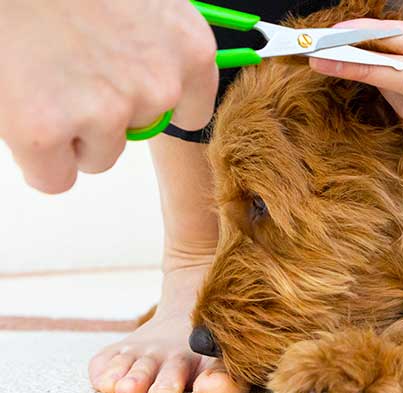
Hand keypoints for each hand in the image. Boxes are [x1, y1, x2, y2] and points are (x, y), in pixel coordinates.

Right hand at [0, 0, 218, 193]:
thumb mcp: (140, 2)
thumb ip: (155, 46)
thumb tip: (150, 82)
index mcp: (190, 49)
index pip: (191, 111)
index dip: (150, 105)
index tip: (125, 92)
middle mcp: (160, 87)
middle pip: (140, 132)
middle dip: (105, 113)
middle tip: (68, 67)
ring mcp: (106, 112)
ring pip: (99, 157)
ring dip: (72, 133)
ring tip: (44, 77)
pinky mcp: (47, 132)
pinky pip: (54, 178)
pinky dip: (37, 157)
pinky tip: (24, 108)